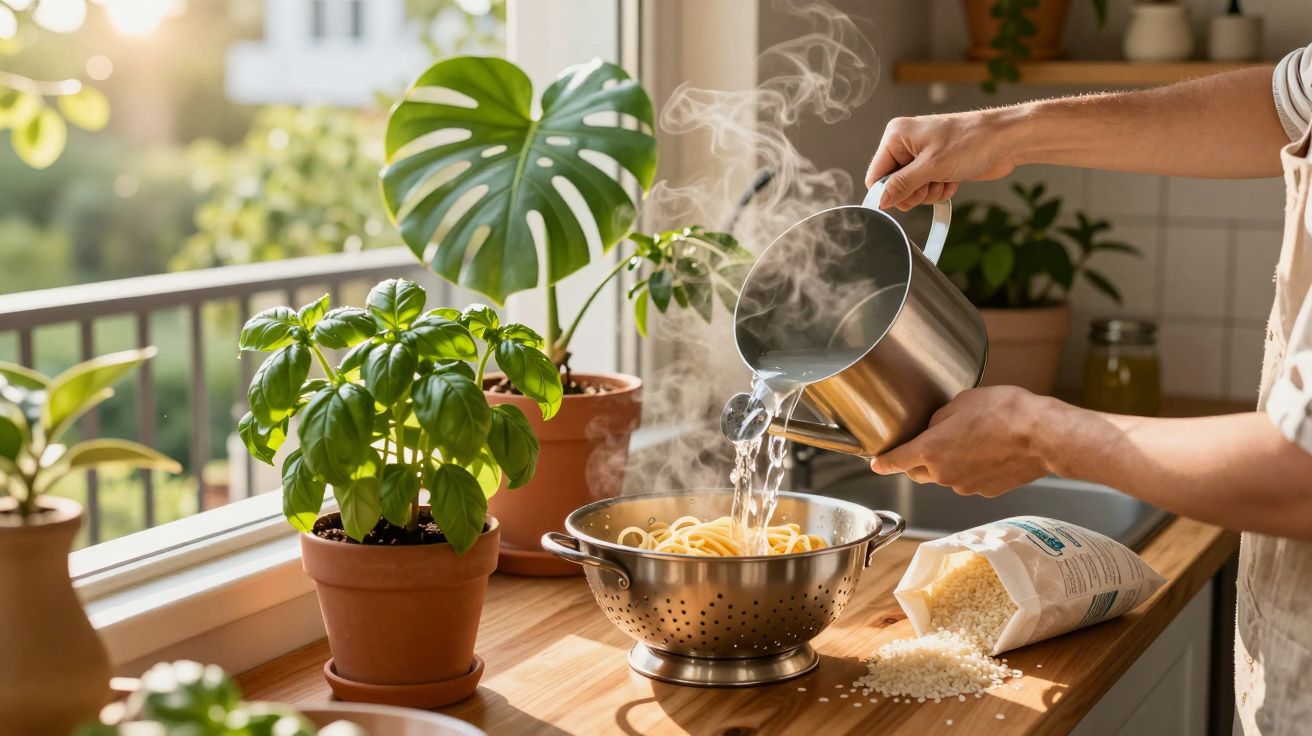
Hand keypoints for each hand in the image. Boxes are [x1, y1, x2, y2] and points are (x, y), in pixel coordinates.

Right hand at [866, 109, 1024, 210]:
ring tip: (946, 178)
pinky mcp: (936, 166)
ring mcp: (921, 156)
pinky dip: (940, 190)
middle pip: (893, 186)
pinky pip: (927, 190)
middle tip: (932, 183)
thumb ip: (902, 185)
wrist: (1006, 140)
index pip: (876, 175)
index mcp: (896, 136)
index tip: (909, 194)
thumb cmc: (971, 141)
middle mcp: (906, 145)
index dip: (889, 191)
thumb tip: (880, 201)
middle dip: (914, 192)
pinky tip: (953, 179)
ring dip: (929, 192)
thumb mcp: (931, 166)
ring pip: (911, 191)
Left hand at [869, 386, 1063, 496]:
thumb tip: (935, 427)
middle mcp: (943, 474)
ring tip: (970, 440)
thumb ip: (939, 418)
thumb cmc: (1004, 413)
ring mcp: (965, 486)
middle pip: (918, 472)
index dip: (883, 462)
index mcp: (930, 450)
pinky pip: (968, 480)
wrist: (1043, 436)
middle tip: (928, 443)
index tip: (876, 464)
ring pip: (945, 476)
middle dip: (916, 460)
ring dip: (948, 463)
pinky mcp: (986, 492)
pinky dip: (971, 469)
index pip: (895, 462)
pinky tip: (987, 452)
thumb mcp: (962, 402)